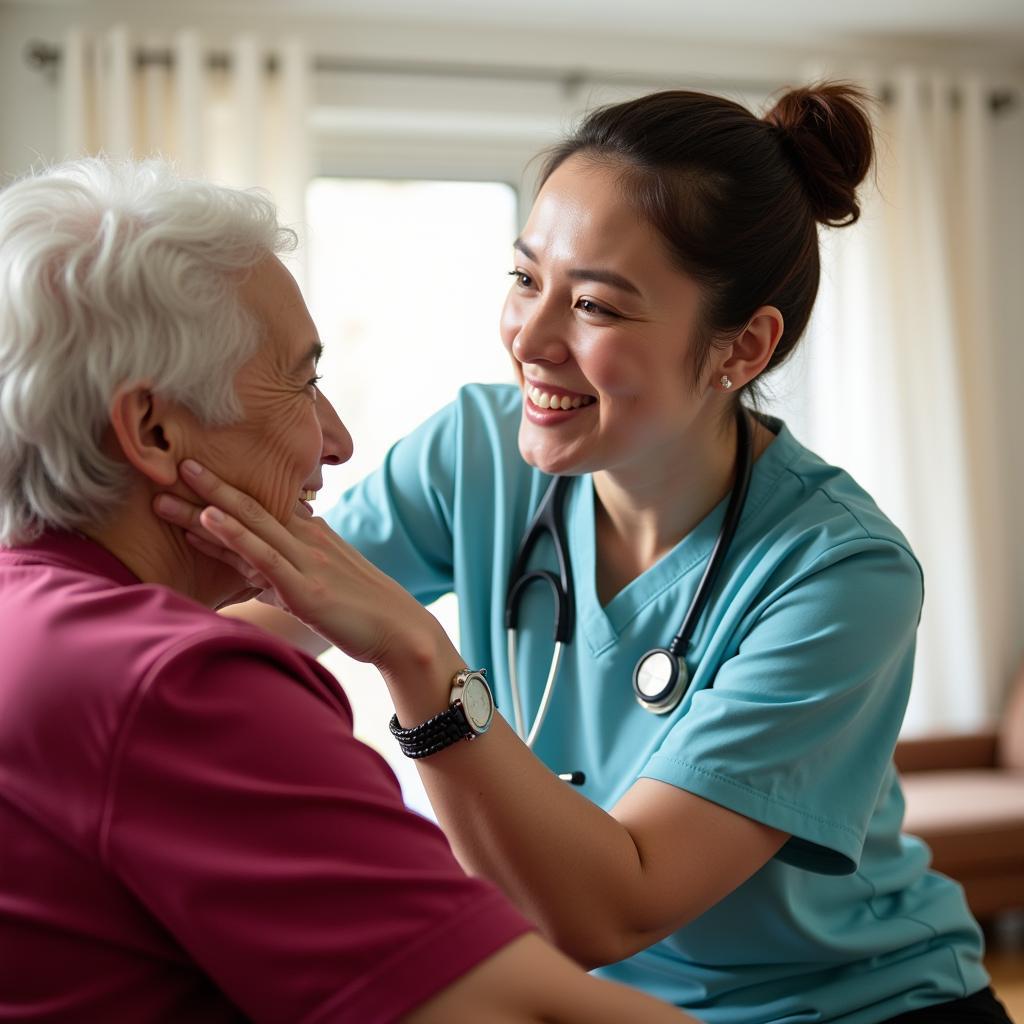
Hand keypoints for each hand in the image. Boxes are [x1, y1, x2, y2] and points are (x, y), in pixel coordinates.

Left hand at [153, 460, 448, 673]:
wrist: (402, 632)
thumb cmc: (363, 614)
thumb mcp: (323, 582)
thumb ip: (287, 572)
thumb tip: (251, 574)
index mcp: (311, 536)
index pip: (260, 509)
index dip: (224, 492)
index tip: (190, 474)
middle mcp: (307, 540)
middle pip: (249, 507)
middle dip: (208, 486)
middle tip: (167, 462)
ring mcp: (306, 562)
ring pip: (248, 526)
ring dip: (205, 505)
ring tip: (167, 489)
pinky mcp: (305, 589)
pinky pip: (264, 556)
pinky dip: (235, 535)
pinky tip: (209, 519)